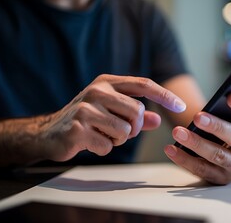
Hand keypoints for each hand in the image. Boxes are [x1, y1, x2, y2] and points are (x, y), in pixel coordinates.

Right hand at [38, 74, 185, 161]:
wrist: (48, 133)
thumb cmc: (85, 120)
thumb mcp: (111, 112)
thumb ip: (135, 116)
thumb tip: (158, 120)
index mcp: (106, 82)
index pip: (143, 84)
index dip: (165, 96)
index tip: (182, 107)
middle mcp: (97, 90)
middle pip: (137, 112)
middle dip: (133, 128)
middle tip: (117, 131)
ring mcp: (86, 109)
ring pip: (125, 131)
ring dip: (117, 140)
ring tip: (101, 135)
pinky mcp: (77, 128)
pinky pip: (108, 146)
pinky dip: (103, 149)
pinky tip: (89, 142)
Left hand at [164, 93, 230, 184]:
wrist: (225, 153)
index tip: (230, 96)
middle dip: (216, 126)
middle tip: (197, 115)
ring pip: (218, 155)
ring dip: (196, 143)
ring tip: (178, 131)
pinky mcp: (221, 178)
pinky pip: (201, 169)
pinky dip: (184, 159)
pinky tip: (170, 148)